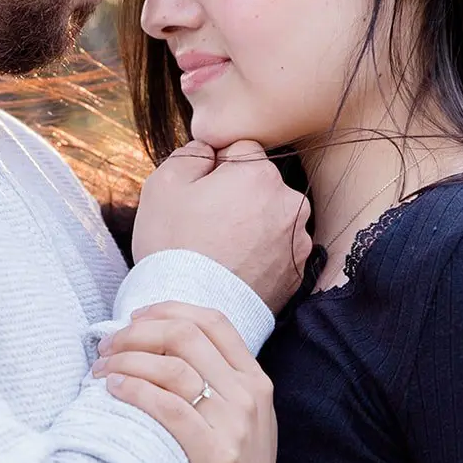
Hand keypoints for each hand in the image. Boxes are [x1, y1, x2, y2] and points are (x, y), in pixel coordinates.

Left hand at [93, 301, 276, 462]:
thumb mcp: (244, 417)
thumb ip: (217, 380)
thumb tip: (158, 344)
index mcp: (255, 380)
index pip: (212, 321)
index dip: (168, 309)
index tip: (135, 318)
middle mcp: (247, 395)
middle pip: (186, 335)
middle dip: (137, 333)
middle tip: (108, 345)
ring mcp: (233, 425)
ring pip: (171, 367)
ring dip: (126, 360)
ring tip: (101, 369)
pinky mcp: (213, 455)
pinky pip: (166, 407)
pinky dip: (134, 390)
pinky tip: (113, 390)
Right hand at [133, 139, 311, 314]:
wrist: (191, 313)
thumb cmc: (173, 246)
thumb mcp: (163, 184)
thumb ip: (191, 153)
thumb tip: (209, 150)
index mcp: (259, 173)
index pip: (240, 149)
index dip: (215, 168)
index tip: (199, 193)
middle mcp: (289, 201)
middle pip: (260, 184)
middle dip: (238, 196)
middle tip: (207, 225)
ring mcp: (298, 239)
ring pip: (271, 217)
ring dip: (252, 225)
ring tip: (222, 251)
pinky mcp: (298, 272)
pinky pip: (277, 249)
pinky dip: (261, 254)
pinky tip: (236, 267)